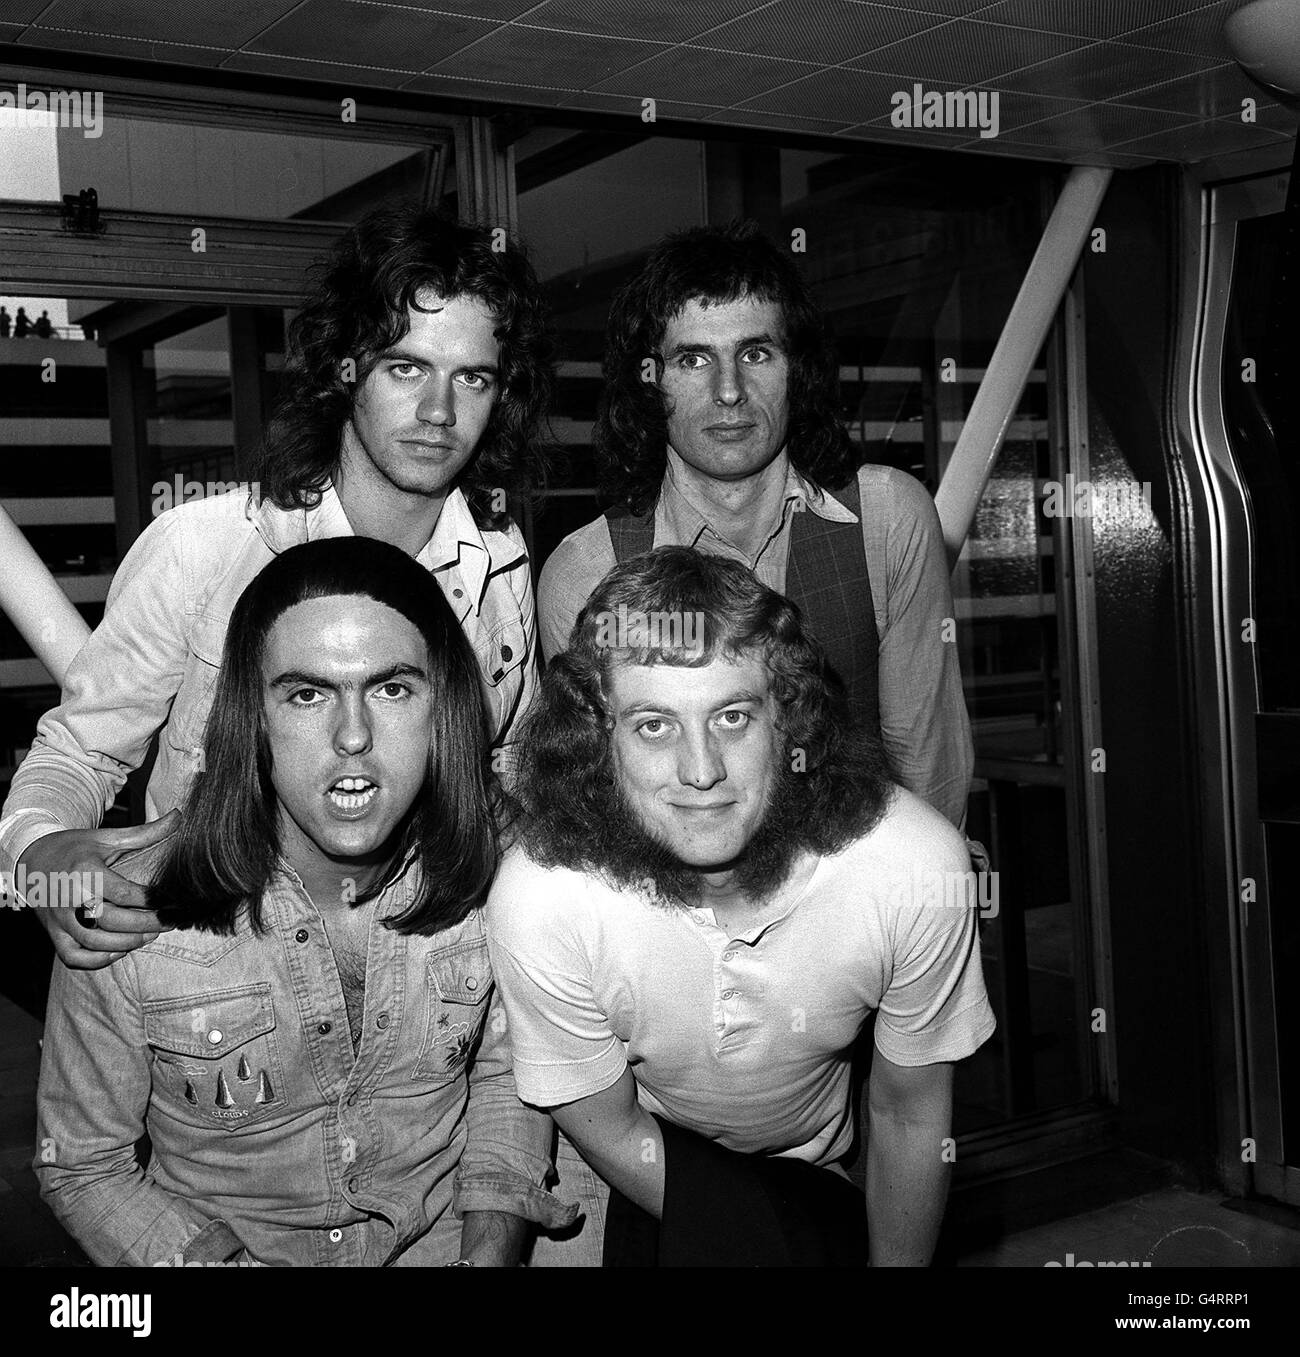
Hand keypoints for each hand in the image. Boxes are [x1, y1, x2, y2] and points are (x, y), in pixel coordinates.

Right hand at [18, 811, 181, 969]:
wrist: (31, 858)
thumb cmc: (75, 847)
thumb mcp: (107, 837)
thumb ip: (145, 833)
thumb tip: (179, 816)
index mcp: (87, 872)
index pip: (126, 894)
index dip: (152, 901)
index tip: (174, 902)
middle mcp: (71, 898)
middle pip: (113, 921)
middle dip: (146, 925)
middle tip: (168, 922)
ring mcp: (59, 919)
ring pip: (95, 942)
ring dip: (127, 943)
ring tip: (149, 935)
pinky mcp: (53, 933)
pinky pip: (74, 956)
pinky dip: (98, 959)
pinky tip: (119, 951)